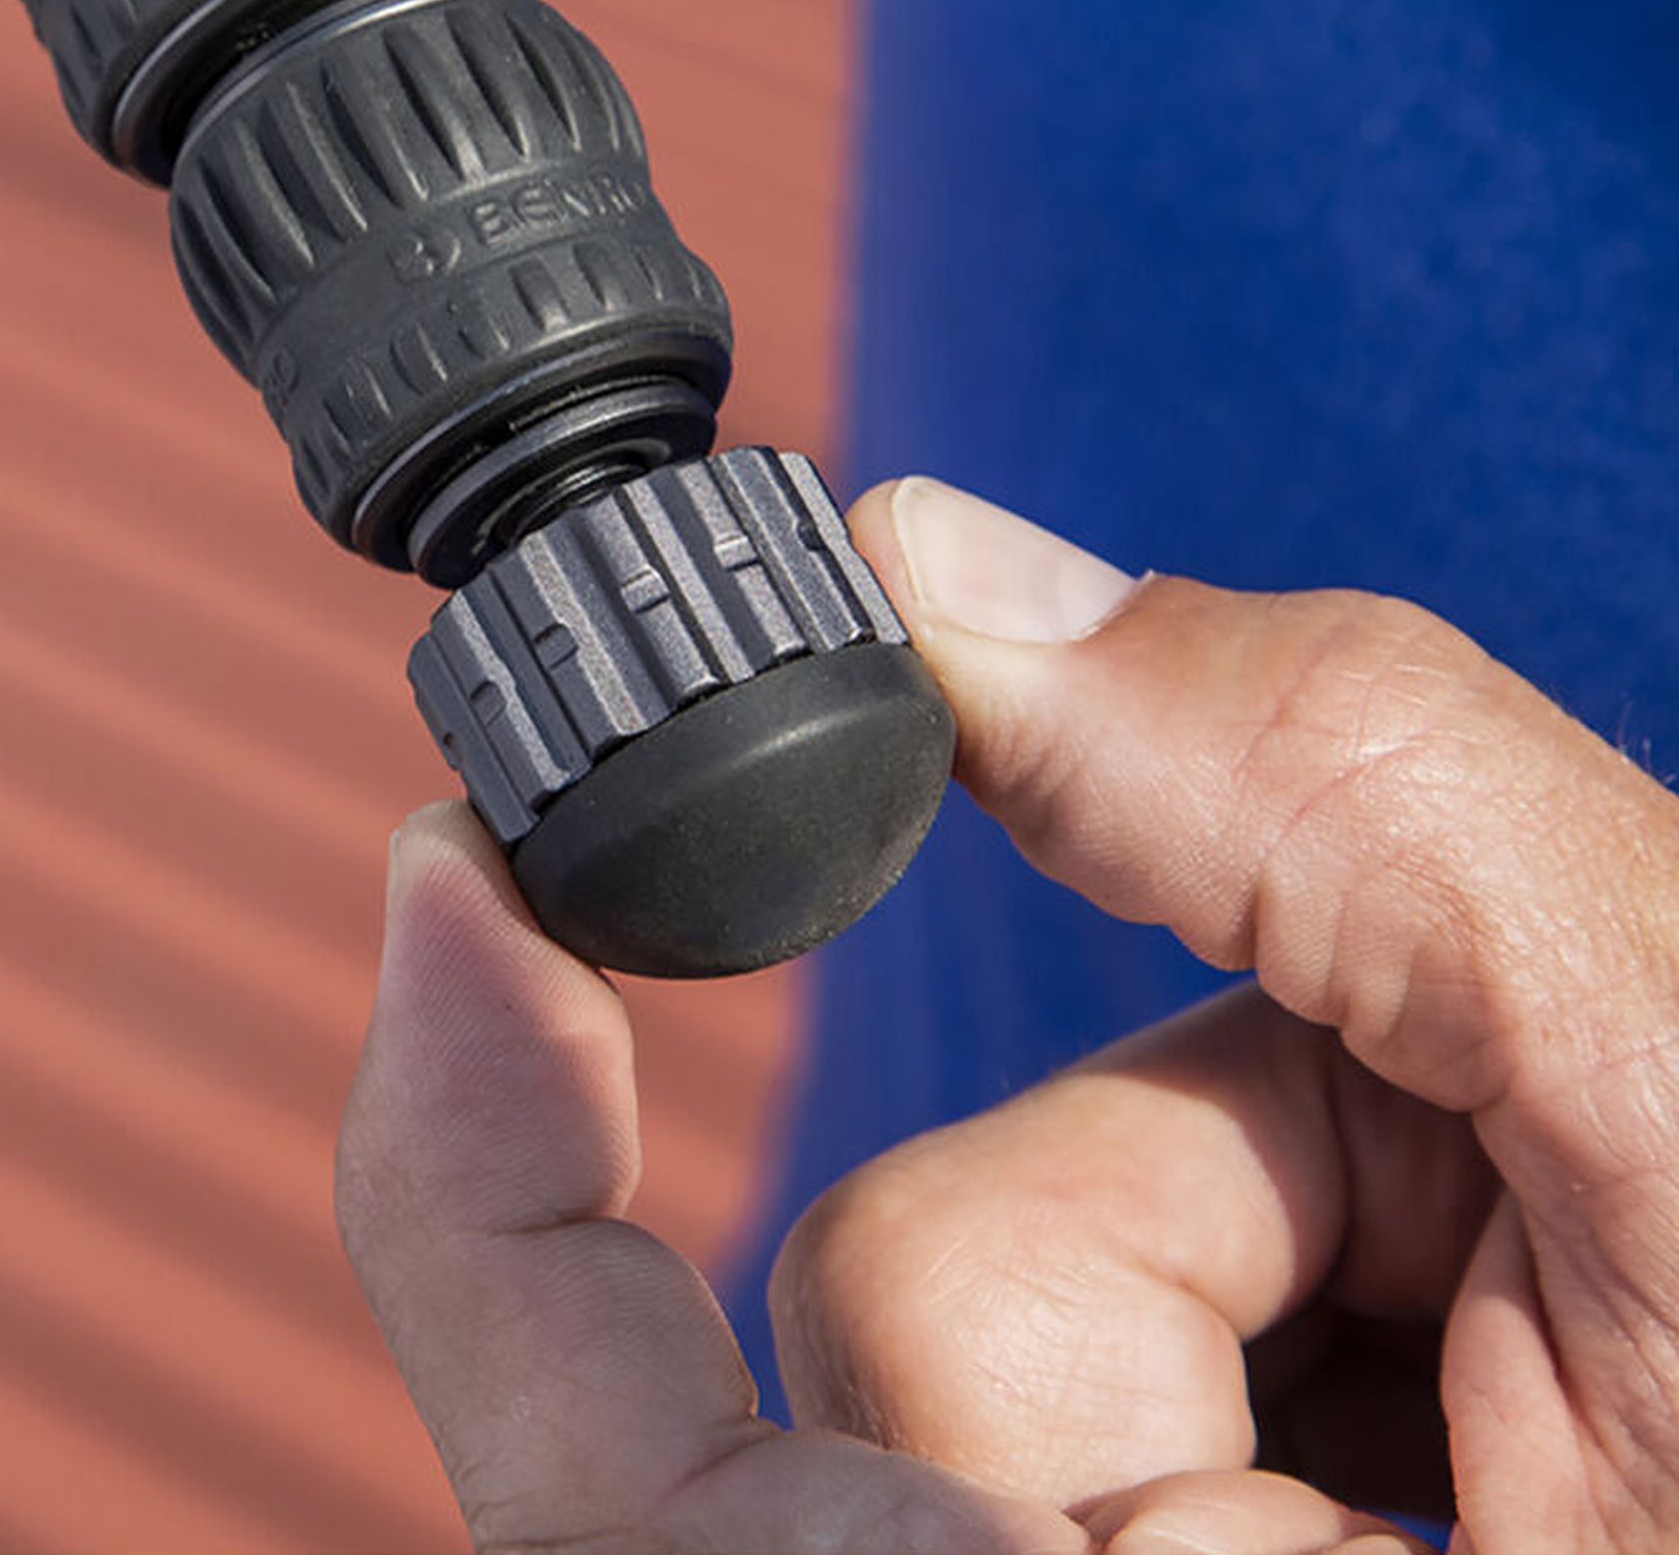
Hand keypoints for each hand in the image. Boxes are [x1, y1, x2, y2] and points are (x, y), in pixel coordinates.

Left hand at [338, 476, 1678, 1553]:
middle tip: (1508, 1294)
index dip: (488, 1184)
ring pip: (1033, 1307)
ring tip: (1563, 1368)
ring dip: (1289, 1238)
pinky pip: (1106, 1341)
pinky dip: (1266, 1261)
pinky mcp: (1135, 1544)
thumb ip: (1337, 796)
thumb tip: (946, 562)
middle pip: (939, 1300)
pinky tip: (1471, 1377)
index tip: (455, 871)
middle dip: (1206, 1183)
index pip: (638, 1509)